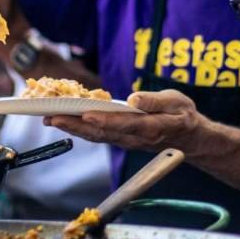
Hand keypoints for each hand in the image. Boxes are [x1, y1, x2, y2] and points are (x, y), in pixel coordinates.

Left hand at [44, 89, 205, 152]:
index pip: (124, 124)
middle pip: (101, 133)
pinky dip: (80, 129)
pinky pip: (98, 136)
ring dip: (72, 128)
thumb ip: (155, 101)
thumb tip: (134, 98)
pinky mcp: (121, 139)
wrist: (189, 139)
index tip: (85, 113)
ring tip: (50, 120)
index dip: (104, 120)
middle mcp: (134, 138)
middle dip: (75, 125)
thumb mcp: (176, 102)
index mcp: (150, 128)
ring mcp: (126, 141)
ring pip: (96, 136)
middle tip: (51, 118)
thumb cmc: (183, 116)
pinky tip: (66, 122)